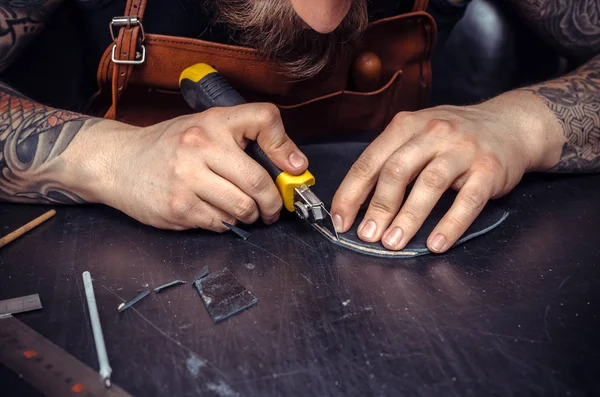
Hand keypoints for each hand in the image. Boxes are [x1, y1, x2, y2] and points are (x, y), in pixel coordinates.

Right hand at [92, 103, 307, 230]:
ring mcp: (187, 180)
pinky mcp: (178, 208)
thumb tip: (292, 164)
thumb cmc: (168, 145)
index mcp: (213, 122)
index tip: (294, 167)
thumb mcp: (205, 127)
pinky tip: (216, 212)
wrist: (118, 161)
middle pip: (258, 181)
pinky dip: (226, 223)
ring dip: (249, 215)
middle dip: (273, 202)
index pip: (264, 120)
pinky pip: (220, 223)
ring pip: (242, 208)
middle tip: (273, 208)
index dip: (286, 146)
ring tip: (243, 210)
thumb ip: (244, 138)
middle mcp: (200, 147)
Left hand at [330, 102, 539, 252]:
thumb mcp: (417, 136)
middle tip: (367, 235)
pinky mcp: (489, 169)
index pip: (370, 162)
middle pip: (397, 171)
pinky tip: (436, 244)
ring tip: (393, 243)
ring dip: (408, 218)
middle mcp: (433, 133)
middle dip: (378, 207)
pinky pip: (468, 200)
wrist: (510, 125)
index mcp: (407, 126)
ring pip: (430, 184)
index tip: (340, 220)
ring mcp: (463, 150)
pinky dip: (450, 224)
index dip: (351, 193)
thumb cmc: (453, 138)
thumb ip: (390, 161)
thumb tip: (359, 203)